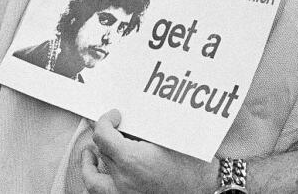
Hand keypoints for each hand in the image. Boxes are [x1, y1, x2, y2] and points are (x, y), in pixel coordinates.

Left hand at [78, 109, 216, 193]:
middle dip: (102, 138)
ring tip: (90, 155)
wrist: (208, 192)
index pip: (103, 135)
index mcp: (131, 160)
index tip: (113, 116)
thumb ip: (151, 125)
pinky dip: (100, 184)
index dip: (105, 121)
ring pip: (93, 180)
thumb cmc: (196, 168)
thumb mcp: (174, 137)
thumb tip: (138, 113)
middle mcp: (123, 180)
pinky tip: (105, 176)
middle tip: (109, 128)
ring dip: (90, 166)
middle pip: (100, 153)